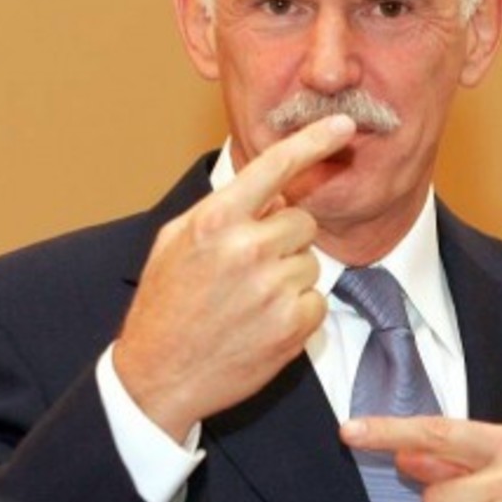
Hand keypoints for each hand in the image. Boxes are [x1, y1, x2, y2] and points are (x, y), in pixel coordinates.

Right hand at [115, 114, 355, 440]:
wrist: (159, 376)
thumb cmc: (166, 305)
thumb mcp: (177, 241)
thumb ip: (224, 209)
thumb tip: (272, 190)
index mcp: (215, 220)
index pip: (274, 167)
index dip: (313, 141)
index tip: (342, 125)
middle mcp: (247, 249)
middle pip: (302, 221)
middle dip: (284, 239)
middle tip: (248, 268)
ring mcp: (273, 288)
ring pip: (310, 262)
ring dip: (288, 276)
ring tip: (248, 300)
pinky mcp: (293, 324)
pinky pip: (317, 299)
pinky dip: (297, 311)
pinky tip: (262, 324)